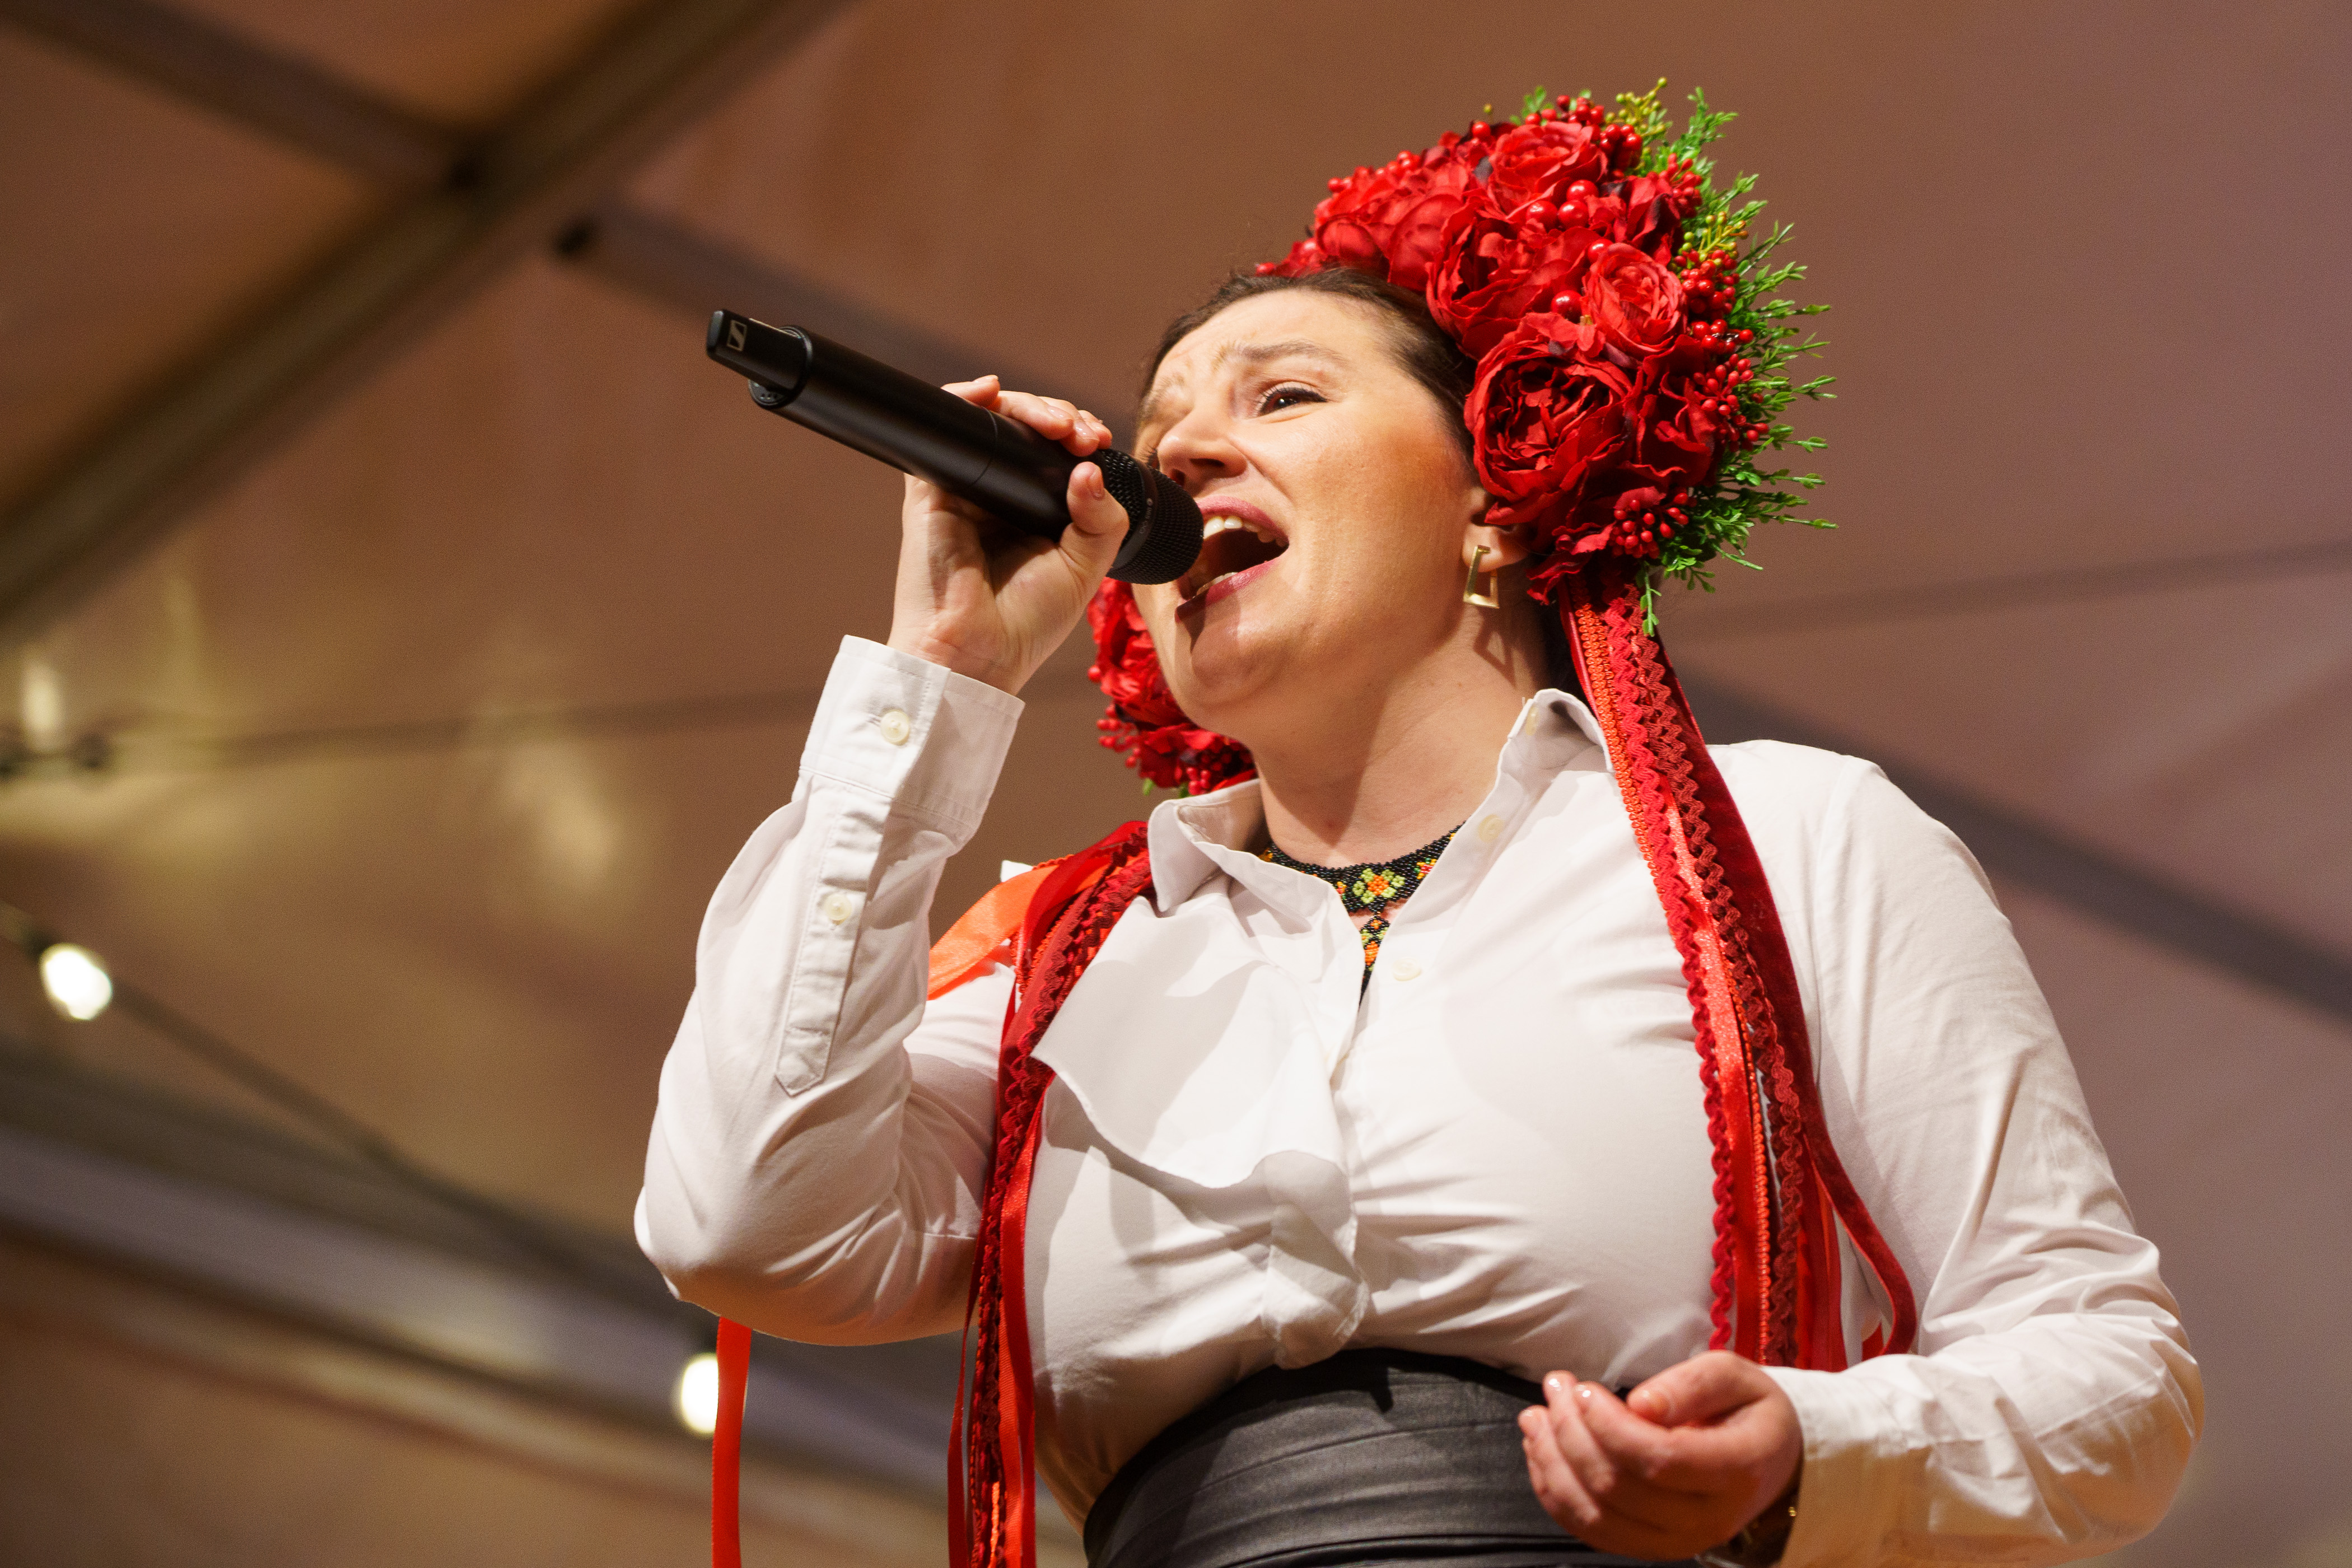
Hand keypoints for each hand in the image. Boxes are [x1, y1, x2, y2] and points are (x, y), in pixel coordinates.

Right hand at [885, 376, 1128, 693]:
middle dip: (1061, 417)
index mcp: (1036, 513)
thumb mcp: (1085, 568)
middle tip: (1083, 434)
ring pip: (993, 422)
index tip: (1100, 443)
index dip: (1081, 437)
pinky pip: (943, 429)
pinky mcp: (932, 489)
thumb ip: (1102, 519)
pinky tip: (989, 391)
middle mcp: (1000, 496)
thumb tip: (1090, 467)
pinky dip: (963, 399)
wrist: (975, 655)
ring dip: (1028, 407)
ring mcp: (966, 488)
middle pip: (1028, 429)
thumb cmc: (1027, 623)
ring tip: (1057, 424)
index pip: (1059, 455)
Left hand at [1517, 1351, 1801, 1561]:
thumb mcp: (1736, 1377)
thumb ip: (1692, 1385)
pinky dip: (1555, 1493)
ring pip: (1596, 1515)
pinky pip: (1591, 1531)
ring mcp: (1678, 1542)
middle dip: (1571, 1432)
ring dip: (1553, 1463)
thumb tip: (1642, 1404)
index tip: (1585, 1389)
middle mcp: (1709, 1519)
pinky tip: (1542, 1451)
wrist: (1768, 1462)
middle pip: (1618, 1487)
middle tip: (1556, 1386)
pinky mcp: (1651, 1548)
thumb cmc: (1746, 1412)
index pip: (1659, 1459)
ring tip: (1536, 1416)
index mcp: (1737, 1471)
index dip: (1609, 1425)